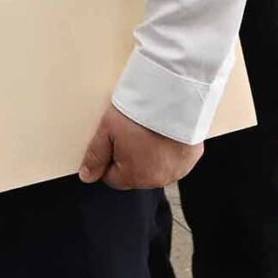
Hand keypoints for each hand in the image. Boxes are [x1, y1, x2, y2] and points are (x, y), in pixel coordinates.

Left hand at [77, 105, 202, 190]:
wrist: (174, 98)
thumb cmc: (140, 114)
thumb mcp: (107, 130)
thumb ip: (95, 156)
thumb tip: (86, 176)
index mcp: (133, 176)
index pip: (111, 178)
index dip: (108, 158)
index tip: (113, 140)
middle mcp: (156, 179)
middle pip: (134, 173)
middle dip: (130, 157)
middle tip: (132, 132)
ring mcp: (176, 171)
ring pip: (155, 167)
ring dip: (151, 155)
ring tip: (149, 130)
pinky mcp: (190, 160)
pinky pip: (175, 159)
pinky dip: (169, 150)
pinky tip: (165, 133)